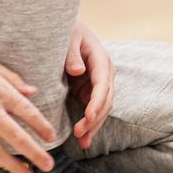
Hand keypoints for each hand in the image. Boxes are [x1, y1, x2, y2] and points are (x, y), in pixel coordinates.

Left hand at [65, 19, 114, 149]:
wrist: (68, 29)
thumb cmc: (67, 31)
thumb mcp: (68, 38)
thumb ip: (71, 54)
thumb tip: (79, 71)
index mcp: (101, 59)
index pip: (103, 84)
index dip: (97, 102)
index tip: (88, 117)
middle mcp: (105, 73)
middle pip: (105, 100)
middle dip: (95, 118)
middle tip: (80, 133)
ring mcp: (99, 83)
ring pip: (102, 108)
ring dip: (94, 125)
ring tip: (83, 142)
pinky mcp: (90, 90)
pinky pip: (93, 109)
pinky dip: (90, 124)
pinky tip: (83, 140)